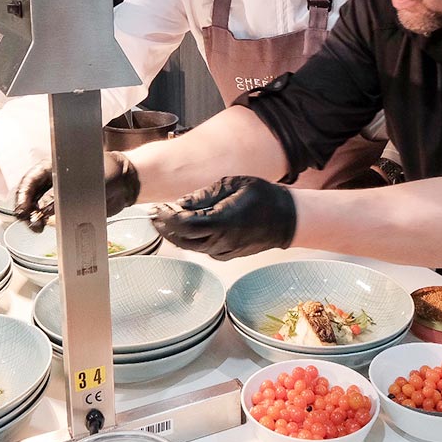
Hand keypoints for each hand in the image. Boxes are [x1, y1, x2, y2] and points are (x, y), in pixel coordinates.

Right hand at [15, 151, 139, 231]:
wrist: (126, 184)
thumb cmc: (109, 172)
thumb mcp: (87, 181)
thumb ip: (66, 194)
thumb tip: (45, 208)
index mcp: (54, 167)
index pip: (30, 179)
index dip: (22, 195)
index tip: (21, 210)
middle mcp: (52, 181)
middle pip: (29, 196)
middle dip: (26, 210)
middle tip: (30, 222)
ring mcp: (57, 196)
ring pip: (36, 209)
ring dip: (34, 219)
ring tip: (38, 227)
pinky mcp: (65, 210)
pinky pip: (50, 218)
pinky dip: (46, 224)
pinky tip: (46, 228)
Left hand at [152, 176, 295, 260]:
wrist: (286, 219)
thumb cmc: (263, 197)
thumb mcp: (233, 185)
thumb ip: (205, 195)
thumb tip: (181, 203)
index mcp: (222, 222)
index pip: (183, 225)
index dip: (166, 218)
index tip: (156, 208)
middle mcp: (220, 242)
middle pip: (181, 239)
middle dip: (165, 227)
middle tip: (155, 213)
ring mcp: (223, 252)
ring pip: (189, 246)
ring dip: (175, 233)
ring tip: (167, 217)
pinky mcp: (225, 256)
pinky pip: (201, 248)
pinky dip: (190, 238)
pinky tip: (187, 225)